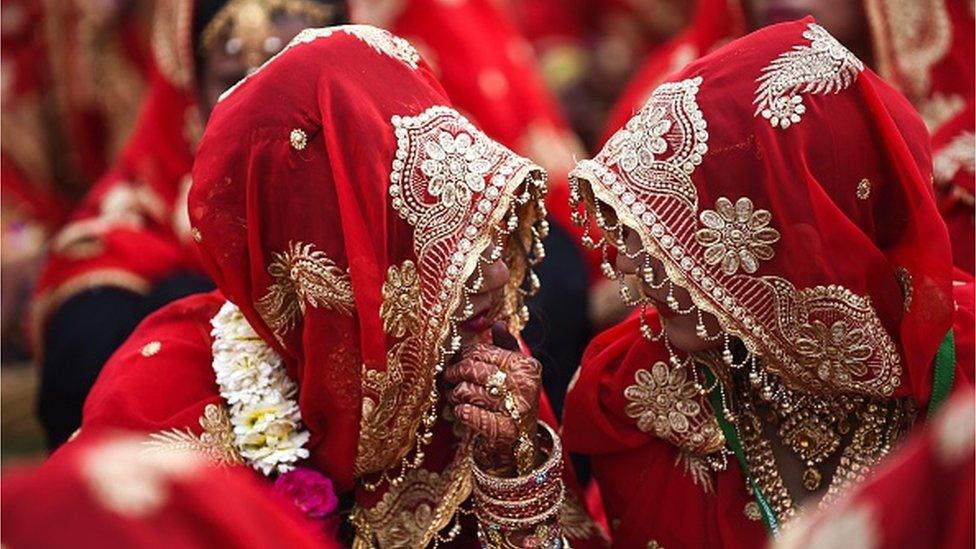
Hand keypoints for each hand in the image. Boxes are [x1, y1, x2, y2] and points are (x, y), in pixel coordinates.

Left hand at [444, 343, 541, 471]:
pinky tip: (461, 412)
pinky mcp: (503, 431)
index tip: (454, 359)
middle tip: (447, 378)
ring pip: (466, 391)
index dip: (463, 354)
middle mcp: (525, 386)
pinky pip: (468, 414)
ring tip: (455, 398)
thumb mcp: (515, 373)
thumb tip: (499, 322)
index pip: (483, 350)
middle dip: (454, 374)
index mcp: (527, 366)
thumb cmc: (513, 402)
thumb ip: (506, 347)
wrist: (520, 446)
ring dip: (454, 396)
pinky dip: (459, 413)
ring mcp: (515, 409)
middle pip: (472, 369)